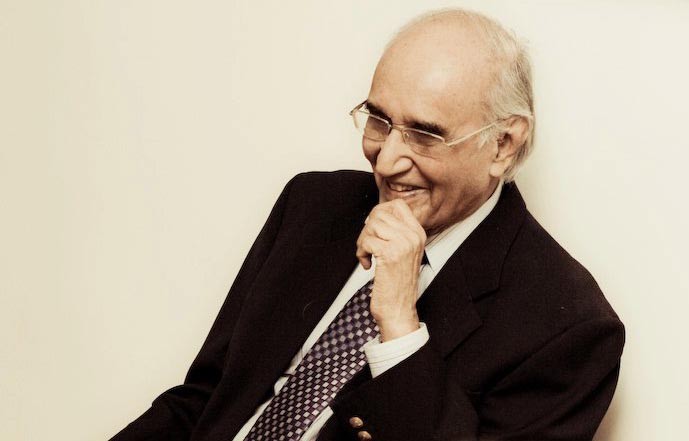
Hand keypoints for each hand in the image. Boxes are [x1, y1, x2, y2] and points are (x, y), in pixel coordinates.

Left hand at [356, 199, 426, 341]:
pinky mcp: (390, 254)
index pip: (397, 205)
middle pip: (380, 213)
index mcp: (418, 233)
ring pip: (371, 225)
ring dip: (362, 241)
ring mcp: (403, 244)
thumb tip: (374, 216)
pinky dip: (361, 253)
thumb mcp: (402, 252)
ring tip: (367, 256)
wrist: (399, 309)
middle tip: (367, 246)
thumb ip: (395, 232)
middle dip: (366, 229)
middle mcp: (413, 236)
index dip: (379, 213)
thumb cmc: (397, 283)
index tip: (374, 229)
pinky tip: (367, 265)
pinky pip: (366, 241)